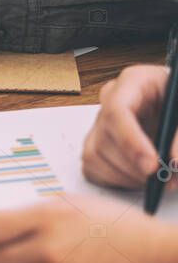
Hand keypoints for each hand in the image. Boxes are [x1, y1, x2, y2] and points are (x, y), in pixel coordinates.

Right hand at [83, 64, 174, 188]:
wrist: (174, 111)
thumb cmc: (177, 103)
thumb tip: (174, 163)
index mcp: (133, 82)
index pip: (117, 110)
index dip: (131, 141)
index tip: (151, 165)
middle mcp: (110, 102)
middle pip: (105, 138)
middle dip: (134, 166)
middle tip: (163, 179)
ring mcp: (99, 124)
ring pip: (95, 156)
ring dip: (128, 176)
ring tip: (158, 181)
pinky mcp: (96, 145)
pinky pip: (93, 169)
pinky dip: (118, 181)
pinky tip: (141, 179)